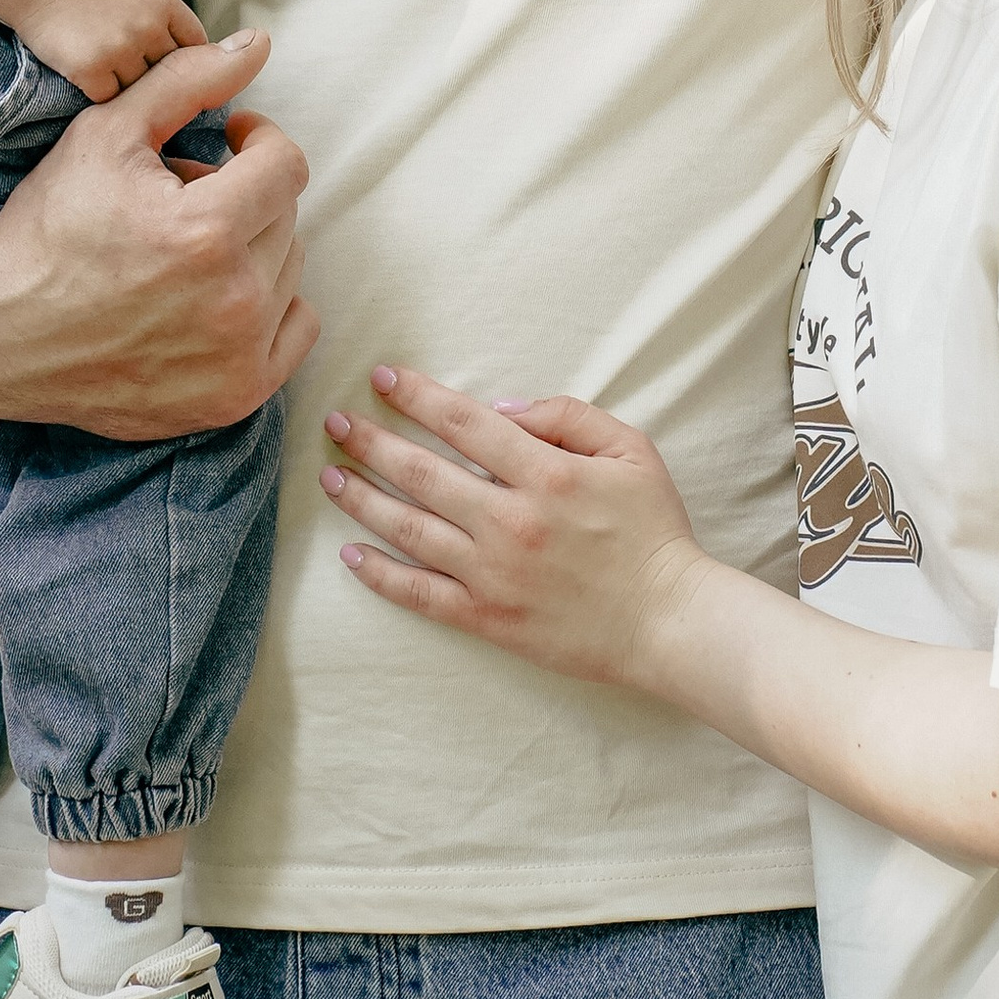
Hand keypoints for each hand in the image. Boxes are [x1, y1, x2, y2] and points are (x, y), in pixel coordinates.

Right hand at [0, 13, 319, 440]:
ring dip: (251, 250)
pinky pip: (293, 333)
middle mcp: (230, 303)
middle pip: (285, 218)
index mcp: (205, 231)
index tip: (227, 142)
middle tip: (186, 198)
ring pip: (287, 272)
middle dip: (244, 196)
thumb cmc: (45, 224)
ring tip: (186, 249)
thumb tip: (261, 44)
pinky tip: (212, 296)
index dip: (257, 141)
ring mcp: (234, 360)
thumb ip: (189, 79)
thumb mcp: (106, 132)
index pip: (286, 164)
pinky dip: (268, 309)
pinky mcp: (231, 399)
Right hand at [13, 0, 206, 99]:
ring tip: (105, 66)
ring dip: (125, 85)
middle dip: (153, 75)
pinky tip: (87, 73)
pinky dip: (99, 92)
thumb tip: (192, 60)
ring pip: (140, 90)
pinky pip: (110, 99)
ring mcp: (121, 50)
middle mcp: (149, 27)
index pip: (196, 46)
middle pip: (170, 73)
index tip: (169, 65)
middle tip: (129, 66)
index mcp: (165, 4)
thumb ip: (165, 21)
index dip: (184, 59)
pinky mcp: (91, 70)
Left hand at [320, 367, 704, 688]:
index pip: (464, 422)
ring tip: (329, 476)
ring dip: (363, 499)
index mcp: (545, 474)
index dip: (418, 396)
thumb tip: (503, 408)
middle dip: (371, 441)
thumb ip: (568, 417)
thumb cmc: (654, 530)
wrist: (669, 620)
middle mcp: (510, 521)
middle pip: (422, 472)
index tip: (383, 378)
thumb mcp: (630, 449)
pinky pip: (421, 594)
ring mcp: (494, 574)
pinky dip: (380, 574)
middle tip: (336, 422)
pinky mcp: (489, 619)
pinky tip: (351, 554)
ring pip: (410, 530)